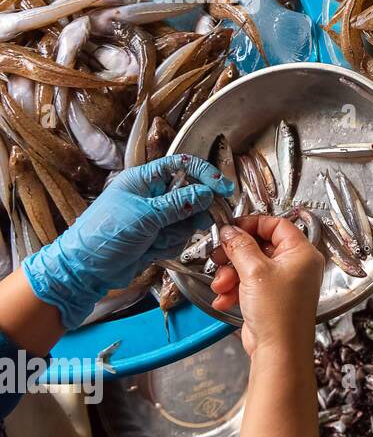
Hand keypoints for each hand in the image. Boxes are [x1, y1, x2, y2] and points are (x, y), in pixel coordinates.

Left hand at [22, 155, 232, 328]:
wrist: (85, 270)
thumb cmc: (105, 235)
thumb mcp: (145, 216)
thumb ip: (179, 204)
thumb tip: (206, 193)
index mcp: (143, 180)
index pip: (180, 166)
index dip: (204, 174)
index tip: (222, 188)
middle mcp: (151, 196)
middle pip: (190, 195)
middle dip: (193, 211)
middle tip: (198, 221)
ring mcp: (155, 217)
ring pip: (187, 219)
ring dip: (178, 232)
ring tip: (157, 240)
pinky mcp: (156, 236)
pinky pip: (179, 237)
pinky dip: (170, 244)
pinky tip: (152, 250)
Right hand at [209, 216, 324, 357]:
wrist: (279, 350)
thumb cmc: (278, 312)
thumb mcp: (254, 271)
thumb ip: (240, 246)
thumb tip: (231, 230)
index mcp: (302, 253)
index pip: (278, 225)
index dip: (253, 224)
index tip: (232, 228)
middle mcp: (296, 266)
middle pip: (260, 246)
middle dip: (236, 254)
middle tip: (219, 256)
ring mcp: (283, 282)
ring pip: (250, 266)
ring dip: (231, 274)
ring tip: (222, 285)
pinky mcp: (271, 297)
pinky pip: (248, 284)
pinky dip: (234, 289)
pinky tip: (224, 299)